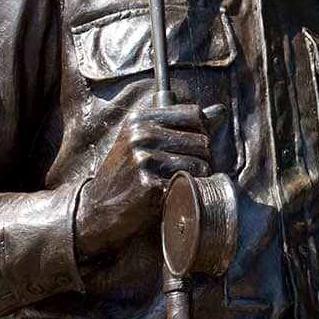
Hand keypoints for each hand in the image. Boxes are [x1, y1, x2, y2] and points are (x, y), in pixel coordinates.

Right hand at [75, 103, 216, 259]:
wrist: (98, 207)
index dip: (204, 131)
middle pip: (202, 141)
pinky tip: (173, 193)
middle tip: (191, 172)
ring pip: (201, 164)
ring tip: (182, 183)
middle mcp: (142, 135)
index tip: (197, 146)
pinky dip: (189, 190)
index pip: (194, 114)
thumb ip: (182, 124)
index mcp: (141, 119)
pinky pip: (191, 183)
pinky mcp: (149, 184)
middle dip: (205, 158)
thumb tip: (220, 111)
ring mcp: (145, 159)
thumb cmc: (126, 173)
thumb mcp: (145, 140)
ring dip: (199, 178)